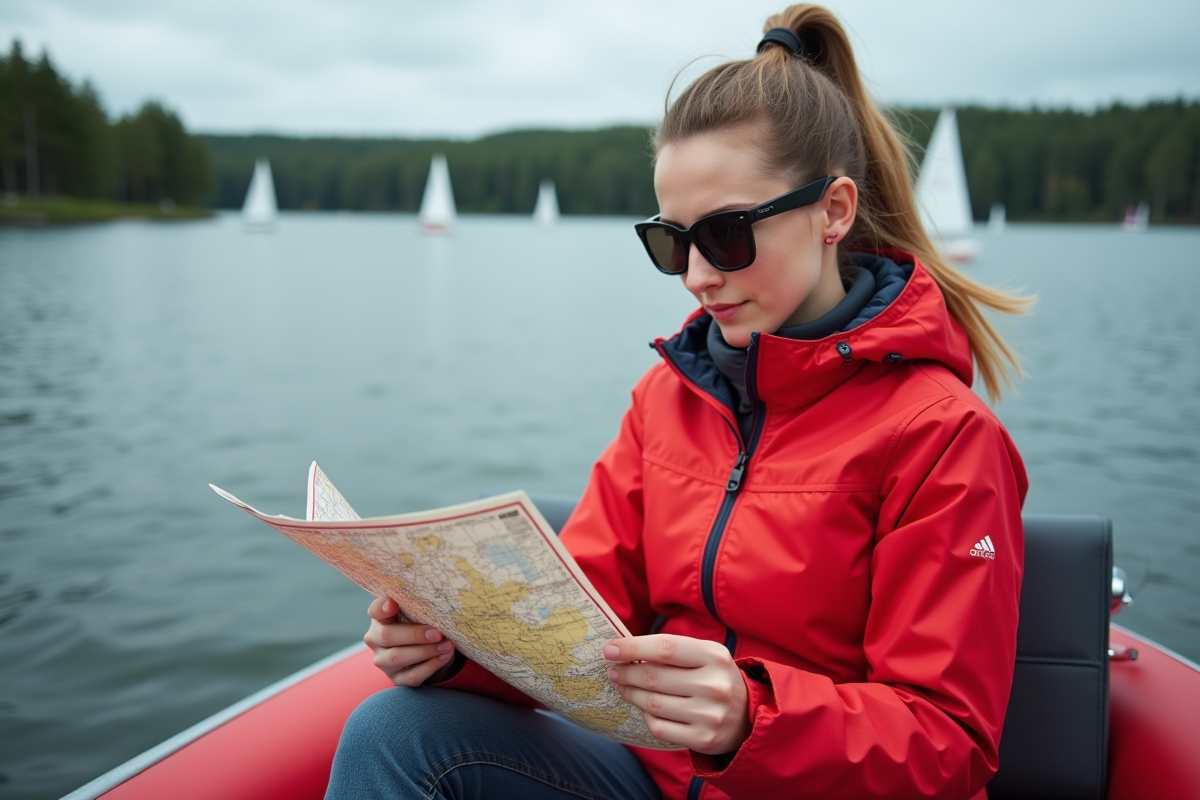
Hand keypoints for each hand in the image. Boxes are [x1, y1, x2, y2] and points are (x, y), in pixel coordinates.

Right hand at [364, 596, 455, 685]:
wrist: (426, 650)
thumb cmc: (420, 624)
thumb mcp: (417, 613)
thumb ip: (418, 607)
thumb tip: (436, 603)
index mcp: (379, 618)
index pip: (375, 610)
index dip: (382, 607)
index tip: (393, 604)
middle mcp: (375, 640)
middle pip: (387, 636)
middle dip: (414, 634)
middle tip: (437, 633)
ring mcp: (383, 661)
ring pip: (398, 658)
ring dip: (426, 651)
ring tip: (447, 645)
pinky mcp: (396, 679)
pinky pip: (412, 676)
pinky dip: (431, 666)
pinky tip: (444, 656)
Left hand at [605, 634, 751, 754]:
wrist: (747, 716)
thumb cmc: (714, 677)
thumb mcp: (704, 655)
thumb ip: (671, 651)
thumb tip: (624, 650)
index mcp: (714, 656)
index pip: (665, 649)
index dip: (632, 647)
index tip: (609, 649)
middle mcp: (714, 685)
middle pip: (654, 677)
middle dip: (627, 673)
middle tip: (614, 671)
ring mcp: (709, 715)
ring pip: (653, 704)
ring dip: (631, 694)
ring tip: (624, 687)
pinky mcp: (703, 739)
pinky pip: (659, 726)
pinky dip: (646, 716)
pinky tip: (646, 708)